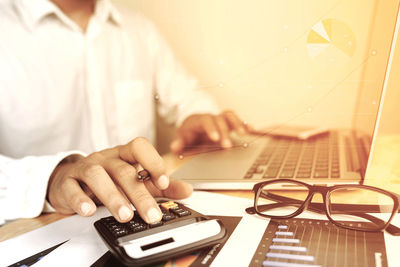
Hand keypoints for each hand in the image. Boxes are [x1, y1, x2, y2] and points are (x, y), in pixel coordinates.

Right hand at [47, 137, 192, 222]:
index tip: (164, 182)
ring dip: (112, 197)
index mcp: (124, 155)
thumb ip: (161, 185)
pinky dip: (80, 199)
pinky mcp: (68, 182)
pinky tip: (89, 211)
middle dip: (138, 194)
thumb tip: (188, 190)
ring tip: (125, 215)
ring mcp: (86, 168)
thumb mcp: (136, 179)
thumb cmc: (108, 178)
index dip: (153, 162)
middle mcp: (106, 158)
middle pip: (123, 170)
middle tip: (150, 214)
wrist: (71, 179)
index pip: (140, 147)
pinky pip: (71, 187)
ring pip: (97, 176)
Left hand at [170, 110, 249, 153]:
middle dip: (225, 132)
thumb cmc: (188, 133)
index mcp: (199, 120)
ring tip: (244, 133)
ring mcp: (220, 119)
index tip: (215, 138)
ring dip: (237, 124)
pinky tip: (251, 130)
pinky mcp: (228, 123)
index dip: (211, 128)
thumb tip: (175, 146)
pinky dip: (244, 124)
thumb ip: (178, 142)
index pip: (206, 121)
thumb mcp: (180, 137)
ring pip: (230, 116)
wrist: (193, 125)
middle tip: (227, 146)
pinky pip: (237, 120)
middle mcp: (211, 118)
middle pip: (219, 120)